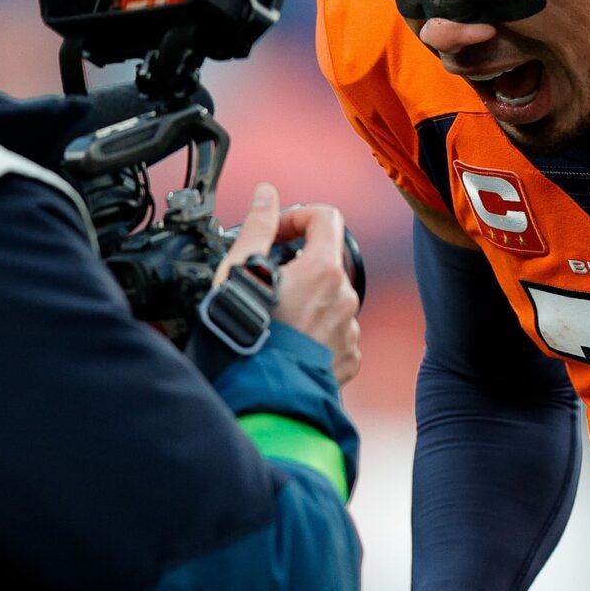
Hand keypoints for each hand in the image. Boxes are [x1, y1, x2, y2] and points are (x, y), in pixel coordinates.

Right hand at [217, 187, 361, 384]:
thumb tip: (267, 194)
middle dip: (297, 263)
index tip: (274, 233)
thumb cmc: (244, 335)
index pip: (326, 218)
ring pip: (330, 300)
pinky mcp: (347, 360)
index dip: (297, 217)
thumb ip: (258, 226)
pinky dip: (313, 331)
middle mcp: (345, 298)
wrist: (258, 396)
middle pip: (326, 261)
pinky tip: (285, 342)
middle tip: (264, 279)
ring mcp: (349, 331)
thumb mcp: (241, 271)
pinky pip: (334, 334)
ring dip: (305, 300)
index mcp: (324, 270)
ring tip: (271, 318)